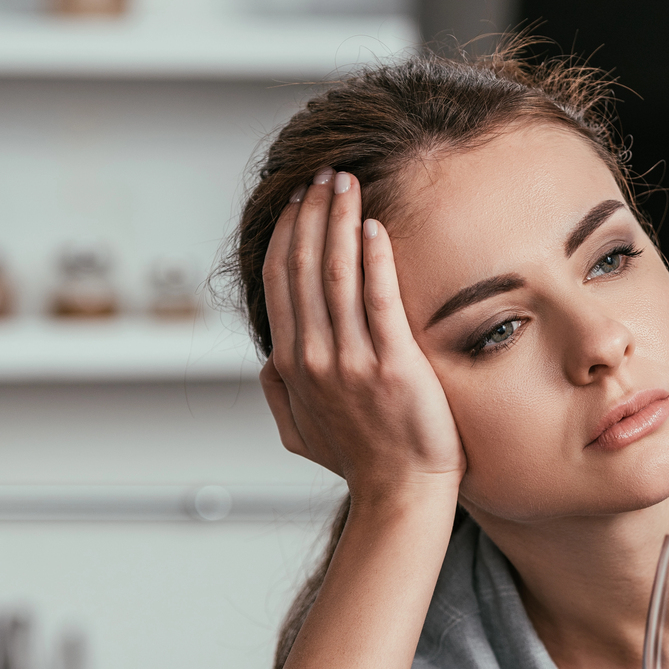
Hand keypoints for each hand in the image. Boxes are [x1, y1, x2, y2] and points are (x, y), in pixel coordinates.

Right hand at [260, 169, 463, 500]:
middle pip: (305, 268)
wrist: (400, 493)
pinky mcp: (393, 366)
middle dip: (312, 214)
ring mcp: (352, 362)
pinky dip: (373, 260)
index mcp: (290, 365)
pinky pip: (378, 301)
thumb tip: (268, 361)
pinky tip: (373, 227)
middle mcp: (314, 358)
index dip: (288, 235)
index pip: (281, 282)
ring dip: (339, 222)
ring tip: (346, 183)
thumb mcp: (299, 434)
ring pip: (337, 275)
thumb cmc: (359, 463)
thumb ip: (278, 394)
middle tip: (324, 174)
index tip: (298, 201)